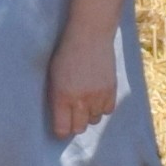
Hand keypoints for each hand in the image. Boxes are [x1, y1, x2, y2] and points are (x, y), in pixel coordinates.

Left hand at [46, 21, 121, 140]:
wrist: (90, 35)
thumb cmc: (67, 53)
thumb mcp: (54, 76)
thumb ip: (56, 98)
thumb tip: (61, 118)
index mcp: (62, 96)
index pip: (62, 129)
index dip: (61, 130)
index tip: (61, 126)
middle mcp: (80, 99)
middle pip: (79, 128)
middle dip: (75, 123)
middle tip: (73, 113)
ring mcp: (98, 96)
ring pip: (95, 120)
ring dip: (89, 113)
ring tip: (85, 100)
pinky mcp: (112, 90)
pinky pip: (108, 111)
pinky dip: (102, 106)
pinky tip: (97, 95)